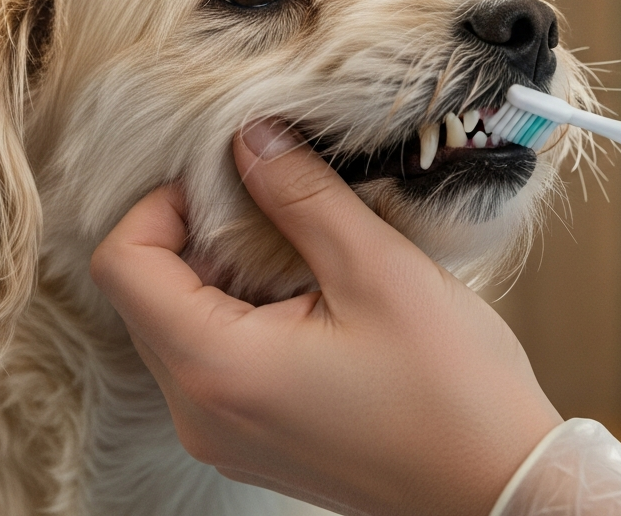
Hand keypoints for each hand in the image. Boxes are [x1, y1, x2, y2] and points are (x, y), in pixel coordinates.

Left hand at [89, 120, 561, 515]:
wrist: (498, 485)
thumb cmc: (452, 392)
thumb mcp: (378, 270)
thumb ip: (301, 196)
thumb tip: (251, 140)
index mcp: (217, 370)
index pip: (122, 263)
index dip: (162, 203)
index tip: (228, 180)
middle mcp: (201, 414)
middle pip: (145, 295)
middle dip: (198, 235)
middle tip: (276, 208)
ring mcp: (224, 437)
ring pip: (181, 328)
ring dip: (225, 276)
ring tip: (305, 257)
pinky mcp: (254, 443)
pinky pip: (216, 365)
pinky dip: (246, 318)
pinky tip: (314, 303)